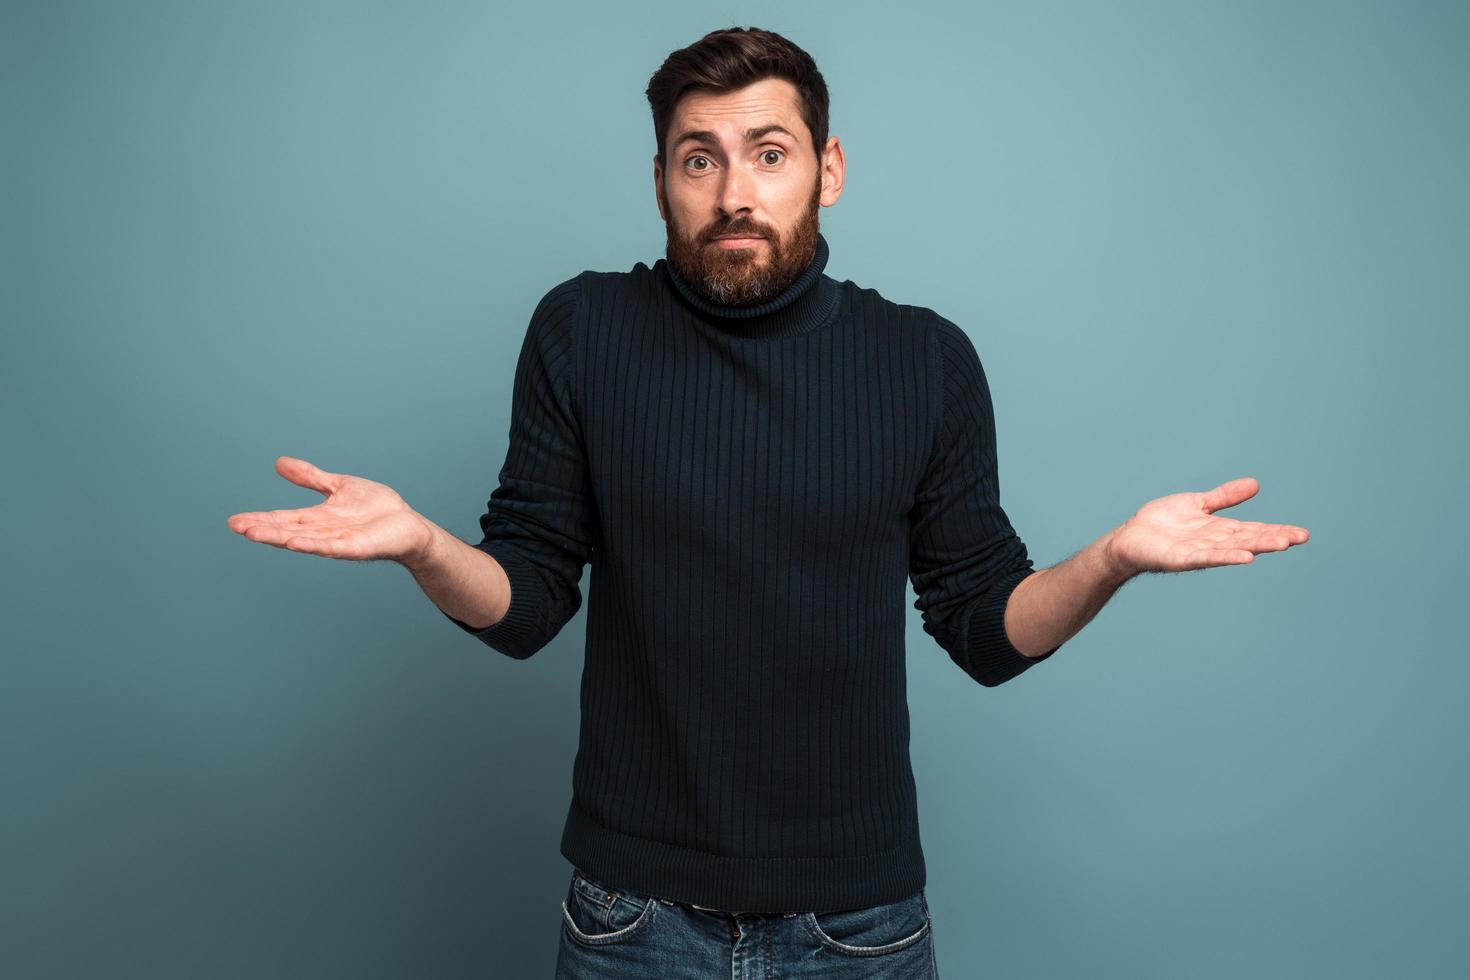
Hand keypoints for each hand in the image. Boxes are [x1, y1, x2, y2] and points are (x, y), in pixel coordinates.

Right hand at [226, 456, 435, 562]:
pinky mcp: (356, 547)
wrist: (407, 524)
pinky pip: (332, 547)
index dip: (260, 519)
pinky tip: (295, 543)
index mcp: (317, 518)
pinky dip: (313, 545)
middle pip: (287, 530)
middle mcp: (323, 532)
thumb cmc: (376, 508)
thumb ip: (311, 478)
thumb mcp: (338, 486)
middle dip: (262, 529)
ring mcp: (339, 541)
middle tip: (236, 527)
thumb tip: (279, 463)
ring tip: (255, 535)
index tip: (234, 521)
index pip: (283, 518)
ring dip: (280, 538)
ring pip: (304, 540)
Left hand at [1104, 476, 1308, 577]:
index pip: (1254, 529)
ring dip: (1257, 546)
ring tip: (1281, 544)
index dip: (1277, 530)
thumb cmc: (1162, 523)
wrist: (1130, 538)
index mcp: (1219, 530)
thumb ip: (1224, 497)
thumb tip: (1255, 484)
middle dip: (1274, 538)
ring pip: (1233, 549)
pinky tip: (1245, 557)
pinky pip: (1207, 557)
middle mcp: (1214, 542)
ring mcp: (1199, 551)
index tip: (1302, 534)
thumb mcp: (1198, 504)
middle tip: (1301, 538)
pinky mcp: (1182, 558)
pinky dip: (1226, 557)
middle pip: (1249, 539)